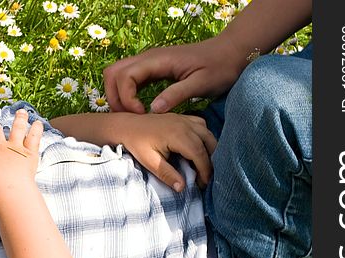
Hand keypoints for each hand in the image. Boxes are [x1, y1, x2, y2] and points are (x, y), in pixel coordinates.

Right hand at [103, 36, 243, 113]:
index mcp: (158, 60)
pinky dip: (126, 94)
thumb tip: (153, 110)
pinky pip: (128, 79)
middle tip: (130, 117)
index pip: (125, 76)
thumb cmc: (220, 67)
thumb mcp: (201, 83)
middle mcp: (148, 58)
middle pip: (112, 73)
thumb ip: (176, 94)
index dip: (126, 98)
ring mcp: (149, 62)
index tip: (142, 114)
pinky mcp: (152, 69)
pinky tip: (139, 110)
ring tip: (132, 115)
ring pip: (117, 75)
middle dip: (114, 97)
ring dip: (117, 96)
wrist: (231, 52)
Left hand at [117, 113, 216, 189]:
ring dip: (210, 149)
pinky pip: (202, 126)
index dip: (205, 170)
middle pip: (208, 143)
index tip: (204, 184)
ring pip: (208, 133)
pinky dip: (205, 137)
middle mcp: (185, 124)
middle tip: (206, 177)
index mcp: (178, 135)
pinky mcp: (182, 117)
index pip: (200, 154)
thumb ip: (167, 174)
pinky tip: (199, 148)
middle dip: (211, 161)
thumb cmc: (136, 144)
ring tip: (205, 165)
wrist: (126, 126)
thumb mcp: (149, 162)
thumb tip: (182, 188)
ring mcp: (185, 119)